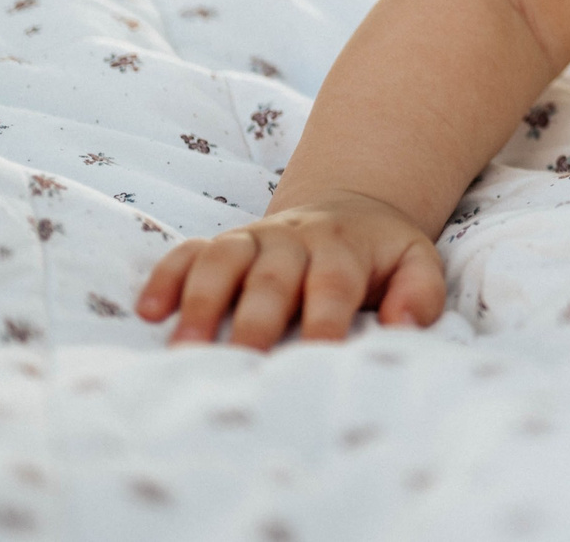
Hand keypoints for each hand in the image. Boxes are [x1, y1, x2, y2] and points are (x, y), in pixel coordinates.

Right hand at [135, 190, 445, 349]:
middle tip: (240, 363)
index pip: (334, 285)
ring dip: (201, 302)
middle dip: (255, 319)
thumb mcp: (417, 262)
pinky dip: (166, 276)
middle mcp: (293, 240)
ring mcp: (253, 239)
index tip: (317, 356)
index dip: (325, 320)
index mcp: (343, 248)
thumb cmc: (380, 254)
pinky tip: (150, 311)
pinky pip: (187, 252)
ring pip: (222, 261)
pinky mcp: (222, 243)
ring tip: (184, 349)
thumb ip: (419, 293)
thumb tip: (403, 325)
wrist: (350, 206)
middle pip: (271, 277)